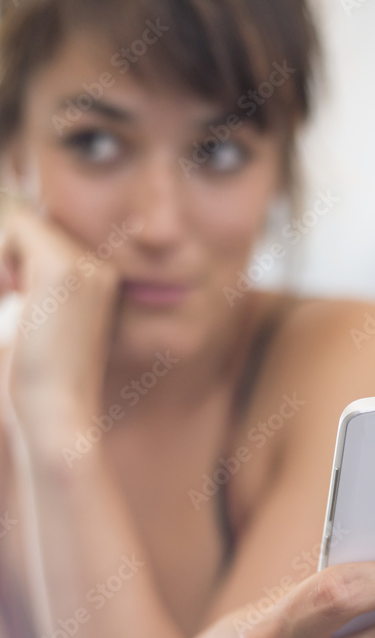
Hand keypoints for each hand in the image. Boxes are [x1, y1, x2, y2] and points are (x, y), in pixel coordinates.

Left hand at [0, 195, 119, 433]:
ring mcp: (87, 265)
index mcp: (100, 282)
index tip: (12, 301)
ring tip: (9, 302)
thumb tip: (10, 240)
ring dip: (1, 260)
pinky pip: (16, 224)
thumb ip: (26, 286)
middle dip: (5, 260)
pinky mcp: (64, 268)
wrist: (55, 416)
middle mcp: (101, 267)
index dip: (13, 263)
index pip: (42, 238)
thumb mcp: (35, 325)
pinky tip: (9, 295)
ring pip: (21, 221)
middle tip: (9, 301)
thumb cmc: (36, 385)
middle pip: (31, 225)